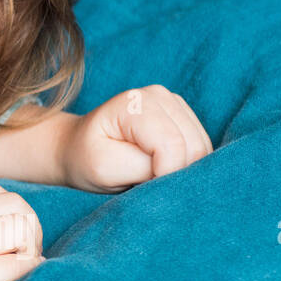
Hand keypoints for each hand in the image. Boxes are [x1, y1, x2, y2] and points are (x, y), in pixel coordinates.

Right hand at [0, 182, 42, 280]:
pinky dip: (28, 267)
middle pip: (15, 205)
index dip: (10, 210)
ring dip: (30, 245)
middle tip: (23, 248)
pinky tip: (24, 273)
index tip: (7, 231)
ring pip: (19, 229)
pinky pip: (13, 265)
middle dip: (27, 225)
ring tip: (23, 261)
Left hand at [60, 85, 213, 192]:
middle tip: (144, 179)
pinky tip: (160, 165)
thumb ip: (144, 169)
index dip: (164, 174)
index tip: (140, 184)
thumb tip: (180, 171)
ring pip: (201, 149)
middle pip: (193, 147)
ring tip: (149, 171)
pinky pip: (201, 148)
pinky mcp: (183, 116)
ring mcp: (173, 103)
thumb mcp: (105, 169)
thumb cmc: (87, 159)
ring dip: (181, 169)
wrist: (79, 148)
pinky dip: (186, 164)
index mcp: (134, 103)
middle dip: (174, 172)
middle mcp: (158, 96)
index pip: (172, 146)